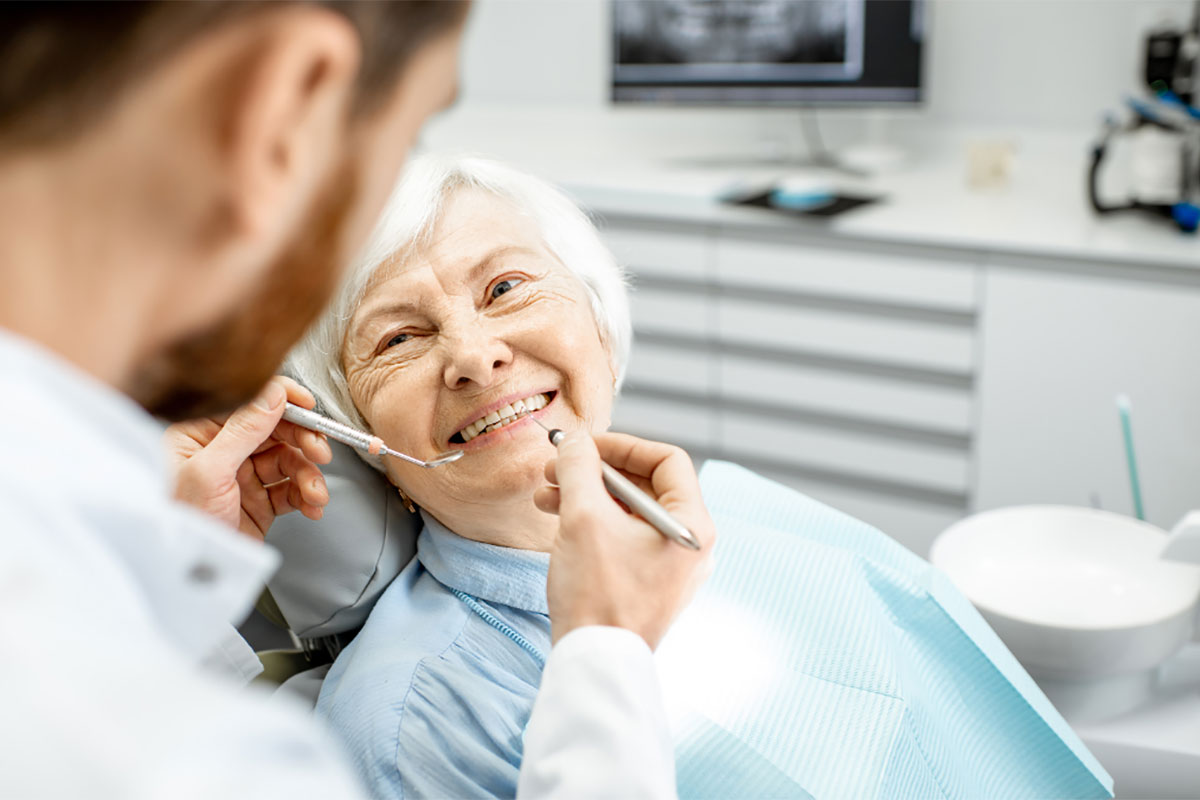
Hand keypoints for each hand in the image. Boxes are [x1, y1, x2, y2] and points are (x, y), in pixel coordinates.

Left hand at [164, 376, 332, 540]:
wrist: (188, 573)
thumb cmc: (181, 524)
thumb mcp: (210, 471)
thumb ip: (244, 430)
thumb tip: (273, 394)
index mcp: (200, 433)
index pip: (250, 403)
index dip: (283, 401)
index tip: (309, 407)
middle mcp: (223, 451)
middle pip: (276, 431)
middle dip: (304, 443)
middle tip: (321, 454)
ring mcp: (242, 477)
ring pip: (289, 462)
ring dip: (309, 476)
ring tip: (315, 494)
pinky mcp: (258, 502)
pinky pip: (290, 490)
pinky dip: (306, 497)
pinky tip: (312, 506)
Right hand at [534, 432, 715, 649]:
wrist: (594, 661)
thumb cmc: (598, 593)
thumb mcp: (584, 516)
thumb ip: (579, 468)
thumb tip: (574, 441)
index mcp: (692, 524)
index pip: (667, 460)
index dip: (622, 445)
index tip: (584, 446)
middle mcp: (689, 544)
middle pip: (645, 486)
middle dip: (595, 471)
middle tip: (555, 466)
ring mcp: (670, 566)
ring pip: (628, 512)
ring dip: (587, 496)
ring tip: (544, 494)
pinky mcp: (648, 583)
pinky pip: (623, 538)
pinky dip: (593, 523)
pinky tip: (556, 518)